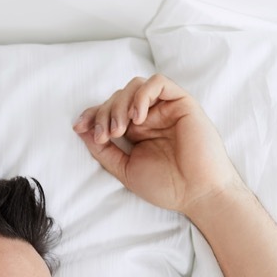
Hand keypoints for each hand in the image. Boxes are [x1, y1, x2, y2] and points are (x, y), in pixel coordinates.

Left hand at [73, 74, 243, 214]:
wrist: (197, 193)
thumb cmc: (167, 186)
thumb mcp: (125, 170)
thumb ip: (104, 151)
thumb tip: (82, 131)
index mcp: (137, 132)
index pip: (109, 111)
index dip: (92, 114)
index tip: (79, 127)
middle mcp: (150, 117)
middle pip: (118, 97)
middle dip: (105, 113)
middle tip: (106, 136)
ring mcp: (166, 108)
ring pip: (135, 86)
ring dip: (120, 104)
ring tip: (120, 129)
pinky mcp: (182, 103)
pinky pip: (159, 83)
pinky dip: (142, 95)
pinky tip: (138, 117)